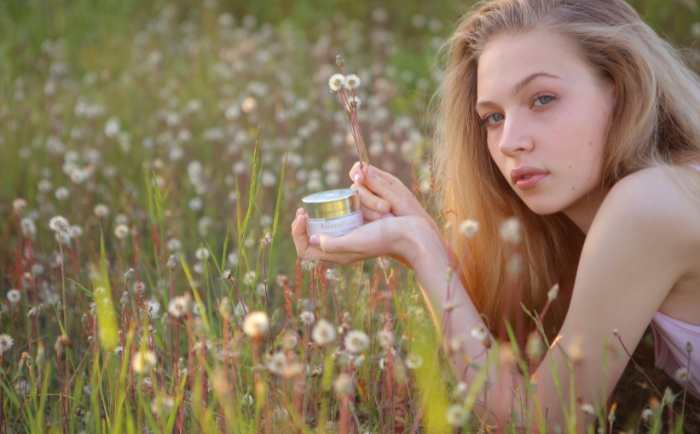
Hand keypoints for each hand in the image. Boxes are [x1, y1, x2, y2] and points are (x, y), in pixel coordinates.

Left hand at [291, 207, 428, 267]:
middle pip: (311, 236)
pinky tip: (340, 200)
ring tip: (326, 205)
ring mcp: (349, 234)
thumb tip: (313, 238)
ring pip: (325, 224)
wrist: (410, 234)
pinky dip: (339, 207)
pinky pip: (341, 215)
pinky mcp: (359, 224)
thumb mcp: (356, 243)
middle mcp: (340, 245)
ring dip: (324, 212)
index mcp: (337, 255)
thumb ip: (334, 245)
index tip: (301, 215)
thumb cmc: (384, 239)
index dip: (297, 234)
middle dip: (305, 222)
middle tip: (304, 208)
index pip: (305, 250)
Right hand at [348, 162, 439, 235]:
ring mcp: (365, 207)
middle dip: (370, 199)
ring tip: (389, 219)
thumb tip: (364, 169)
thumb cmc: (413, 217)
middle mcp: (372, 192)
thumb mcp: (400, 199)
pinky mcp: (362, 221)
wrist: (415, 240)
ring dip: (371, 212)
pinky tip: (378, 226)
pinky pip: (356, 218)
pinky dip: (367, 222)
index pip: (361, 169)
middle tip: (386, 209)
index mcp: (382, 181)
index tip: (360, 179)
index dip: (357, 172)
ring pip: (355, 204)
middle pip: (357, 189)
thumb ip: (381, 186)